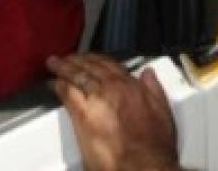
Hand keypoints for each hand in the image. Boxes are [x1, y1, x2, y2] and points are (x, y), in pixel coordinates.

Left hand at [47, 54, 180, 170]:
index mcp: (132, 86)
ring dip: (65, 67)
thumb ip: (154, 90)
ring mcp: (97, 99)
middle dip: (78, 60)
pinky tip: (54, 82)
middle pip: (91, 66)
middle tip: (69, 57)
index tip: (91, 58)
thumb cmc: (154, 147)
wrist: (142, 165)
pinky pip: (67, 92)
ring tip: (56, 64)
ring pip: (77, 75)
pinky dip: (59, 85)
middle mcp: (113, 88)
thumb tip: (148, 74)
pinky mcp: (82, 114)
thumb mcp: (163, 113)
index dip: (97, 59)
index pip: (110, 64)